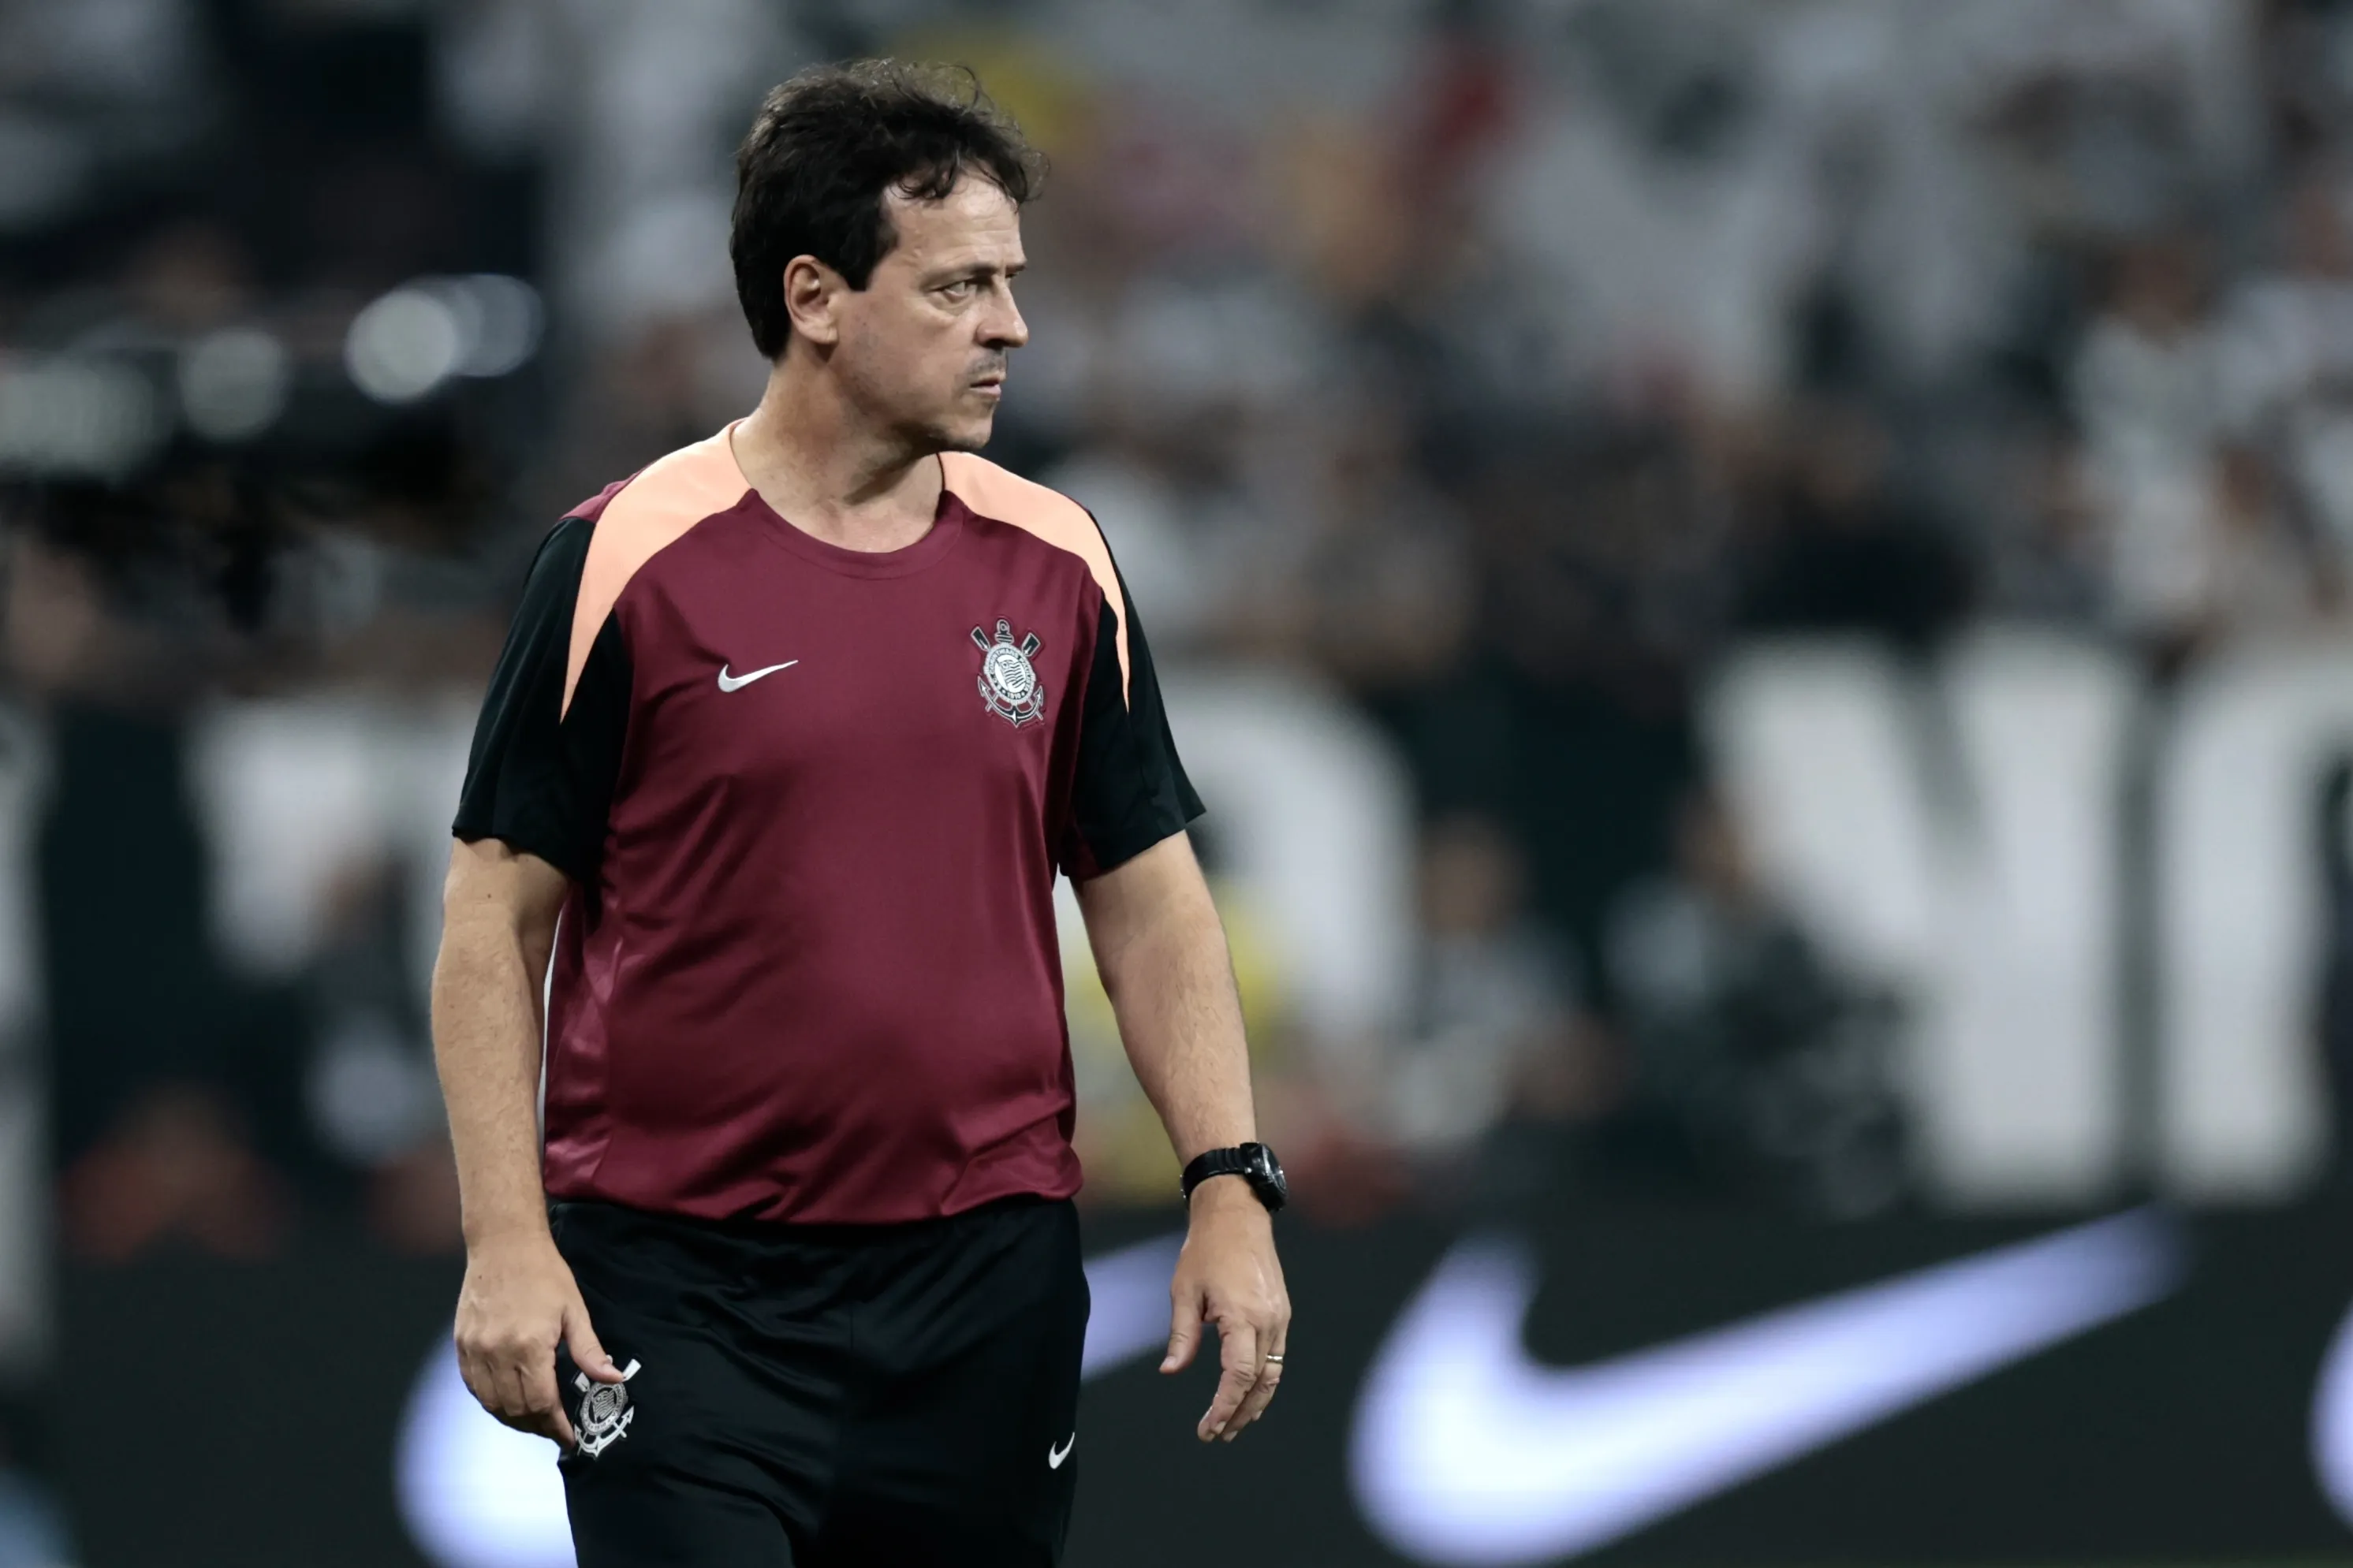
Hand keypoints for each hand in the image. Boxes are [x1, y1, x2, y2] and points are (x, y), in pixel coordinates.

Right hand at [453, 1226, 623, 1446]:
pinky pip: (474, 1388)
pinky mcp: (462, 1345)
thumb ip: (589, 1350)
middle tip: (555, 1430)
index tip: (569, 1438)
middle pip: (515, 1410)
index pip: (541, 1403)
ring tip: (535, 1421)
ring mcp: (475, 1351)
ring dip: (514, 1419)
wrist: (504, 1245)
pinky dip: (491, 1402)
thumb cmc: (544, 1274)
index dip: (556, 1426)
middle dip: (538, 1427)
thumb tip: (613, 1379)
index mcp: (529, 1346)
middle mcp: (497, 1353)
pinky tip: (508, 1401)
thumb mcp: (575, 1310)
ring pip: (491, 1404)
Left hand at [1161, 1176, 1289, 1441]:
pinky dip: (1264, 1381)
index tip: (1207, 1428)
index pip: (1237, 1377)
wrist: (1237, 1215)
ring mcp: (1280, 1317)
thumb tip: (1172, 1371)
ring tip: (1235, 1425)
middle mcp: (1268, 1321)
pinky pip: (1277, 1356)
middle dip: (1239, 1413)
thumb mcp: (1184, 1292)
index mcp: (1242, 1316)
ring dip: (1255, 1403)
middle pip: (1258, 1382)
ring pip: (1273, 1373)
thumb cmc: (1206, 1250)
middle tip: (1218, 1435)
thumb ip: (1183, 1336)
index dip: (1223, 1407)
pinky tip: (1249, 1393)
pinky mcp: (1282, 1312)